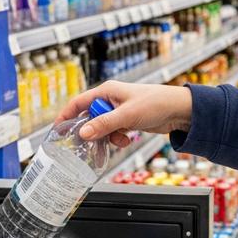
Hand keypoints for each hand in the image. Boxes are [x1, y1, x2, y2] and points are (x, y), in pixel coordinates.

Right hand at [55, 81, 193, 147]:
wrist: (179, 110)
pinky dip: (117, 139)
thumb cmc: (156, 103)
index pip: (78, 102)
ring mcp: (119, 111)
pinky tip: (126, 141)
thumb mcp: (127, 115)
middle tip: (87, 146)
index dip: (66, 115)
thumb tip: (84, 133)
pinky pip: (113, 132)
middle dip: (91, 133)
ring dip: (106, 138)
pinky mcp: (127, 120)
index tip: (58, 130)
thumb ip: (104, 125)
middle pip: (89, 118)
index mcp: (106, 91)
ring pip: (102, 128)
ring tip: (116, 143)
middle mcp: (110, 100)